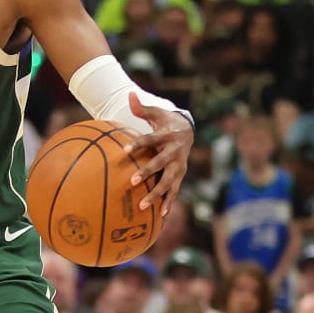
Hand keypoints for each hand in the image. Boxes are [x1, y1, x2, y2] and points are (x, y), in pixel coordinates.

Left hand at [121, 91, 192, 217]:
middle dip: (148, 172)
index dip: (138, 144)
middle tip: (133, 181)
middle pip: (160, 164)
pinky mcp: (179, 176)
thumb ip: (141, 108)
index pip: (150, 140)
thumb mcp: (156, 113)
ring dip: (157, 195)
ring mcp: (178, 166)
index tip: (125, 150)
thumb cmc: (165, 122)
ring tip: (143, 206)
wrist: (188, 131)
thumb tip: (129, 94)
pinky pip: (174, 192)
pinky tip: (161, 218)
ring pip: (168, 182)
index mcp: (166, 137)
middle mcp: (174, 153)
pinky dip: (168, 204)